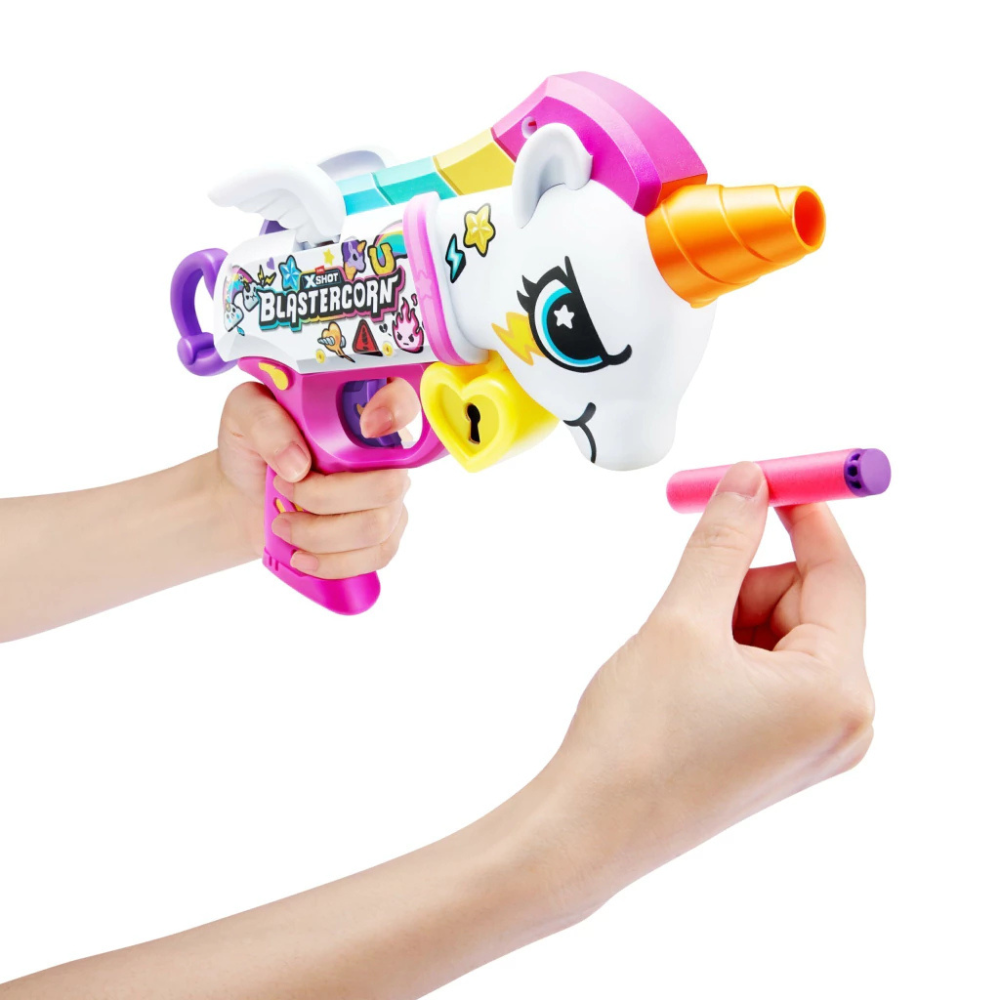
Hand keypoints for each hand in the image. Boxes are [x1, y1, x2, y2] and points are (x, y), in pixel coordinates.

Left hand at [214, 378, 419, 576]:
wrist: (243, 496)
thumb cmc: (252, 448)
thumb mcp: (243, 416)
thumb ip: (265, 422)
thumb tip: (298, 462)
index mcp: (361, 407)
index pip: (403, 399)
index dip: (396, 411)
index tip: (366, 427)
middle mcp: (387, 452)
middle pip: (389, 484)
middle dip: (327, 498)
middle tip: (285, 490)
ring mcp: (390, 497)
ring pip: (377, 526)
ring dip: (320, 534)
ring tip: (282, 526)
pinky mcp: (383, 535)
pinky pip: (375, 556)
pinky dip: (332, 563)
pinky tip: (302, 557)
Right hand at [547, 462, 873, 898]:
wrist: (590, 829)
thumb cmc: (637, 739)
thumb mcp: (683, 620)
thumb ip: (723, 542)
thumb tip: (749, 481)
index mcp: (836, 693)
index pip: (839, 575)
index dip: (804, 517)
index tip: (767, 478)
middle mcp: (842, 724)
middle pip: (810, 605)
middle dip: (748, 581)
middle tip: (691, 591)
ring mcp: (812, 743)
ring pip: (783, 635)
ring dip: (730, 618)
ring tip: (676, 653)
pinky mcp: (780, 751)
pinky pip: (771, 671)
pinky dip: (729, 650)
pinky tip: (684, 676)